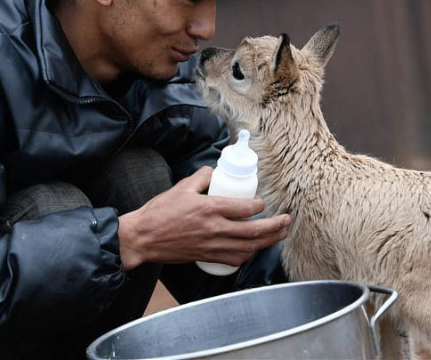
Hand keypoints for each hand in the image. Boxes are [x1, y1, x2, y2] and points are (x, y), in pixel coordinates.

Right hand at [118, 166, 290, 270]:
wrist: (143, 238)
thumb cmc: (160, 212)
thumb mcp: (182, 187)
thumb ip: (202, 177)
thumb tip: (216, 171)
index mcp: (209, 208)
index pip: (244, 208)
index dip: (259, 206)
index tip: (262, 203)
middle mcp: (214, 229)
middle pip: (254, 231)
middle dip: (275, 226)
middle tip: (286, 220)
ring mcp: (212, 245)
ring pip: (248, 247)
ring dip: (268, 242)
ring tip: (279, 235)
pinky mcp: (207, 256)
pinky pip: (234, 259)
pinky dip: (249, 254)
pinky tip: (254, 249)